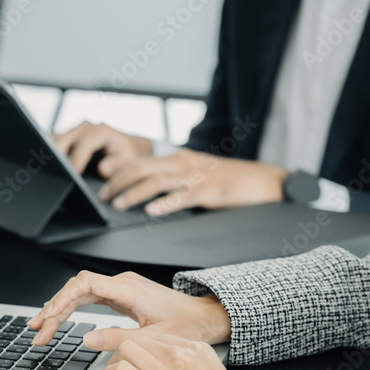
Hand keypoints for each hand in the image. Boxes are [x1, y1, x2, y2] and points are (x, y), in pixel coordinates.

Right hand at [28, 270, 230, 347]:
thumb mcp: (151, 339)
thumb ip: (117, 339)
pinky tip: (60, 318)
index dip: (62, 299)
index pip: (85, 285)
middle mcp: (122, 283)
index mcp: (128, 289)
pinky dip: (73, 308)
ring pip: (81, 292)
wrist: (205, 318)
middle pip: (77, 289)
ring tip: (40, 327)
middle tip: (37, 331)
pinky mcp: (122, 295)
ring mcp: (121, 288)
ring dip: (60, 308)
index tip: (48, 318)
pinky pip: (90, 297)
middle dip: (54, 308)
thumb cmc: (186, 326)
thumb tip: (87, 339)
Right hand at [53, 121, 152, 176]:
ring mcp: (75, 131)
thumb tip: (103, 168)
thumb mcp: (130, 161)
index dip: (78, 158)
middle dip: (57, 153)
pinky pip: (54, 142)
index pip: (85, 143)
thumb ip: (118, 164)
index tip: (73, 173)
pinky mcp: (68, 138)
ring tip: (43, 165)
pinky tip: (44, 162)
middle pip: (65, 138)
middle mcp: (87, 127)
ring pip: (57, 139)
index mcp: (102, 131)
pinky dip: (49, 151)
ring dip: (50, 151)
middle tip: (51, 168)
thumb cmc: (131, 156)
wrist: (132, 150)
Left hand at [99, 148, 287, 214]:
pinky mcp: (209, 192)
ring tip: (118, 203)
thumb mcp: (200, 176)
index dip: (120, 169)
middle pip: (142, 167)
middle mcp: (184, 163)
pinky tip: (151, 211)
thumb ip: (177, 182)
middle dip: (119, 180)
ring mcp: (196, 177)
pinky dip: (164, 203)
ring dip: (134, 192)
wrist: (266, 181)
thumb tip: (152, 197)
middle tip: (103, 195)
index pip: (143, 160)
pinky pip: (182, 196)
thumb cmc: (233, 182)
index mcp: (180, 158)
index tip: (103, 180)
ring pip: (156, 180)